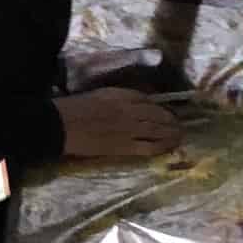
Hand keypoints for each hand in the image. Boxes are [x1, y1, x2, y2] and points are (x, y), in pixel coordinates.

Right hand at [55, 88, 181, 159]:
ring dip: (171, 133)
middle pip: (157, 114)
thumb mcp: (98, 94)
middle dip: (170, 119)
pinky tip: (169, 148)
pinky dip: (162, 147)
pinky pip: (149, 147)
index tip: (165, 110)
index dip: (159, 106)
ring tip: (180, 135)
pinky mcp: (125, 146)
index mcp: (121, 95)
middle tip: (179, 124)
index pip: (147, 99)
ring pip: (158, 130)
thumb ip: (116, 98)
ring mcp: (129, 129)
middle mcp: (130, 110)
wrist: (62, 125)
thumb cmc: (74, 108)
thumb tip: (130, 104)